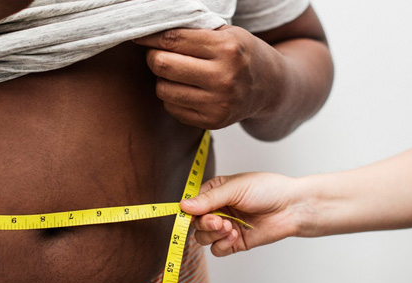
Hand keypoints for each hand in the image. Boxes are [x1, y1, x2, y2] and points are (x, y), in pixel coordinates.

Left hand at [133, 26, 287, 128]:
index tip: (140, 37)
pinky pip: (172, 108)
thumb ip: (194, 31)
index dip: (150, 37)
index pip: (173, 40)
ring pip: (163, 89)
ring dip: (163, 79)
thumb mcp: (227, 34)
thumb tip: (151, 32)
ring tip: (176, 73)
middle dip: (153, 57)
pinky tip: (186, 90)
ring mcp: (219, 103)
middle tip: (158, 55)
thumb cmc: (243, 55)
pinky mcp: (213, 122)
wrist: (272, 87)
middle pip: (163, 64)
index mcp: (227, 49)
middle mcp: (224, 77)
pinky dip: (173, 97)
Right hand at [180, 173, 313, 256]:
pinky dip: (221, 244)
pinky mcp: (235, 242)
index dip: (190, 211)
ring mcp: (226, 226)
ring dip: (213, 234)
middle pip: (195, 223)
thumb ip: (209, 199)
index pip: (192, 204)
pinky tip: (234, 235)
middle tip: (219, 221)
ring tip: (229, 227)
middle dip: (205, 224)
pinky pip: (217, 249)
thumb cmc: (268, 189)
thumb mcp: (235, 188)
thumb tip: (183, 206)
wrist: (291, 207)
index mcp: (215, 192)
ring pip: (203, 237)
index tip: (191, 214)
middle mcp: (218, 210)